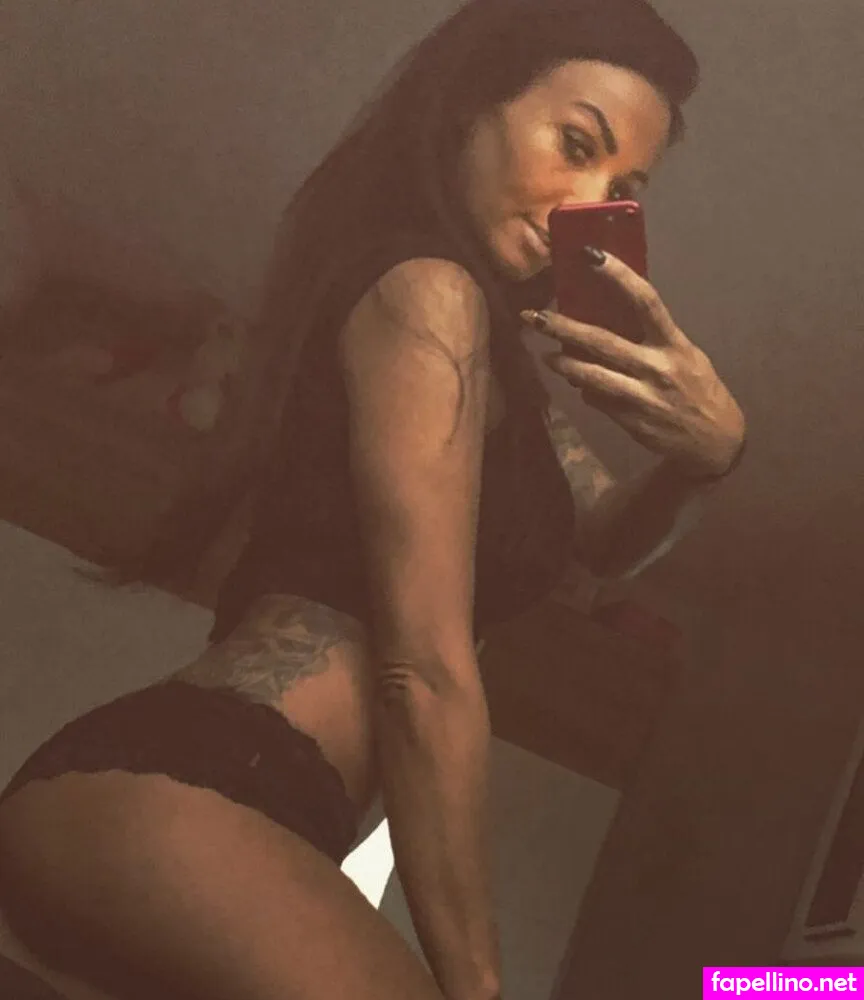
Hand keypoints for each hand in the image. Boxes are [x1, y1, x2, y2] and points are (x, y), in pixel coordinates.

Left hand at [521, 250, 745, 477]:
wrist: (715, 440)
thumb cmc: (699, 389)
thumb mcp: (686, 355)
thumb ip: (652, 338)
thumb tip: (609, 320)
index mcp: (674, 343)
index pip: (645, 301)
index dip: (618, 275)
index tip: (590, 255)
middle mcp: (657, 367)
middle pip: (602, 341)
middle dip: (563, 327)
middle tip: (533, 316)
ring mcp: (642, 396)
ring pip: (591, 376)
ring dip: (563, 365)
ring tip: (545, 355)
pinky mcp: (631, 421)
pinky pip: (598, 400)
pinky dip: (585, 390)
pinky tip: (577, 384)